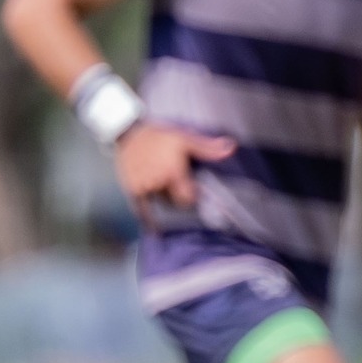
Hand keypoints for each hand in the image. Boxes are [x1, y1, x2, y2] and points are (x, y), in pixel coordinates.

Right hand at [113, 121, 235, 223]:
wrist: (129, 133)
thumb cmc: (159, 136)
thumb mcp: (185, 138)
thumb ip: (207, 148)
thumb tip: (232, 148)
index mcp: (173, 172)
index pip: (187, 198)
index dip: (192, 197)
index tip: (194, 192)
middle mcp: (158, 182)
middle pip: (173, 202)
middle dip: (178, 197)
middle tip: (179, 188)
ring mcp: (144, 187)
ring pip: (160, 202)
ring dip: (164, 199)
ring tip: (165, 187)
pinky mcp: (132, 190)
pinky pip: (141, 209)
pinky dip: (148, 218)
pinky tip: (154, 229)